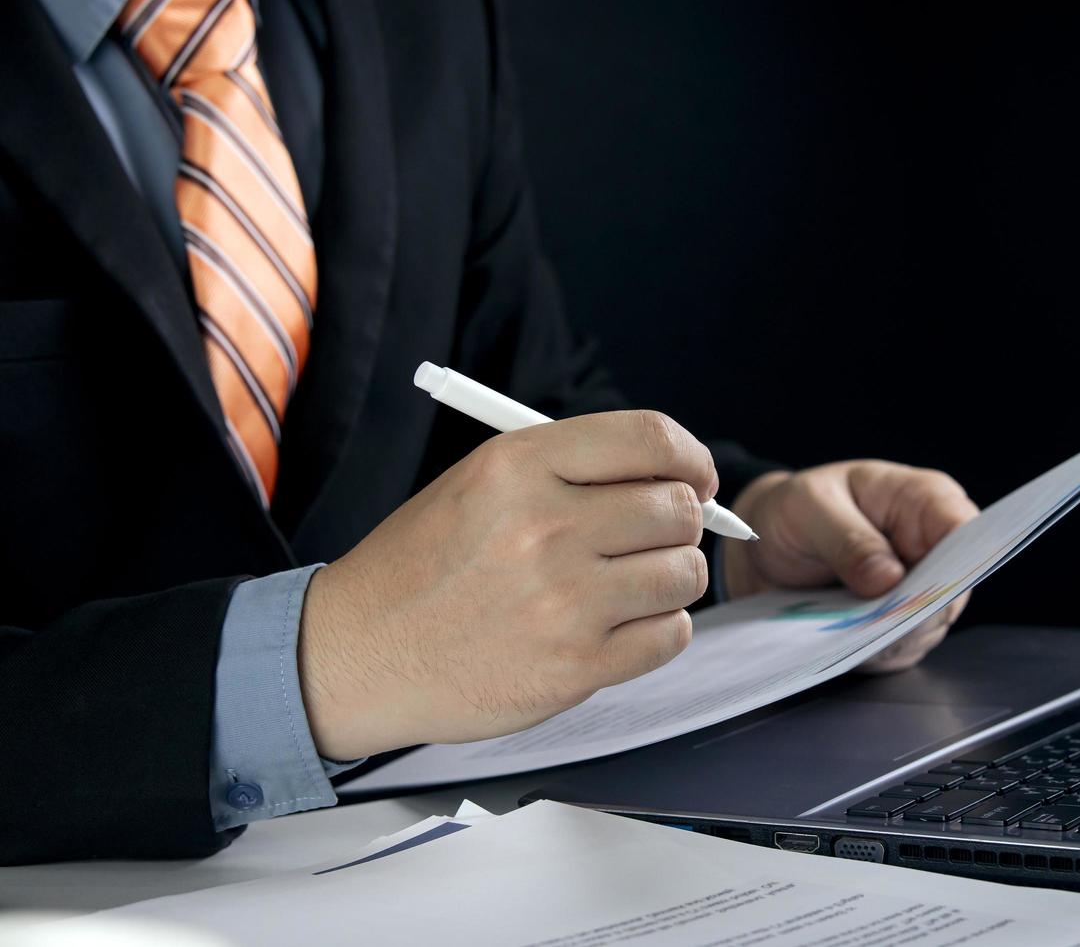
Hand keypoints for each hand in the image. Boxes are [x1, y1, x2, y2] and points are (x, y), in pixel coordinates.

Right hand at [298, 411, 715, 761]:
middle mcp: (544, 528)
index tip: (695, 477)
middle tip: (654, 538)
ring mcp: (563, 602)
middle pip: (678, 509)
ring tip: (630, 585)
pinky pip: (671, 635)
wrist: (358, 654)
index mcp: (518, 466)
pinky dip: (659, 629)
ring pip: (685, 573)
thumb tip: (676, 476)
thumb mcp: (481, 482)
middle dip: (680, 522)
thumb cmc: (425, 565)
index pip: (651, 438)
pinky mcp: (574, 668)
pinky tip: (619, 626)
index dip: (690, 458)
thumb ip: (572, 470)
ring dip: (672, 578)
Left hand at [723, 461, 979, 672]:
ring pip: (929, 627)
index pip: (965, 530)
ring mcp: (919, 591)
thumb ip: (848, 538)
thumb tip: (888, 579)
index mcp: (922, 500)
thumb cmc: (794, 510)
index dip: (957, 562)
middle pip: (954, 589)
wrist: (765, 547)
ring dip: (890, 636)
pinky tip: (843, 641)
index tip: (924, 589)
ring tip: (846, 628)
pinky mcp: (899, 625)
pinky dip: (874, 652)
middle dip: (917, 611)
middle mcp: (931, 547)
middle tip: (874, 620)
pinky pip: (900, 649)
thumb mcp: (809, 508)